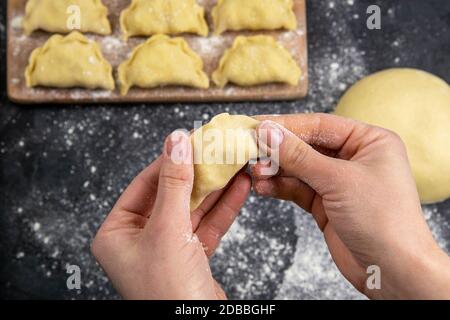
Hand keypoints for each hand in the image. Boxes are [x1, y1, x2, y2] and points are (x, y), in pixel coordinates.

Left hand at [92, 130, 250, 299]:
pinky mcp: (190, 257)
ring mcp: (166, 248)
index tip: (191, 139)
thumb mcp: (167, 230)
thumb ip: (174, 184)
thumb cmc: (168, 292)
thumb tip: (176, 141)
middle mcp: (139, 239)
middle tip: (217, 149)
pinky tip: (239, 187)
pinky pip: (206, 225)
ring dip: (215, 188)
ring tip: (234, 163)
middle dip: (197, 173)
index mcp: (117, 233)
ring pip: (192, 209)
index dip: (170, 160)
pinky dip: (223, 207)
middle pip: (171, 194)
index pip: (145, 184)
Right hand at [251, 113, 449, 298]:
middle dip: (279, 150)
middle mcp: (354, 157)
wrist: (391, 270)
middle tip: (250, 149)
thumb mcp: (338, 180)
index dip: (287, 125)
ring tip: (254, 172)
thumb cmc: (381, 219)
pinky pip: (298, 188)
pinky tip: (263, 186)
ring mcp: (338, 181)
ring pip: (299, 168)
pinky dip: (280, 187)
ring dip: (276, 170)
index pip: (320, 124)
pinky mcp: (326, 203)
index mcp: (369, 141)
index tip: (257, 125)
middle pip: (307, 145)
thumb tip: (268, 131)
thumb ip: (299, 156)